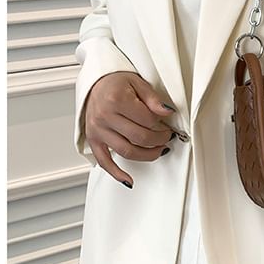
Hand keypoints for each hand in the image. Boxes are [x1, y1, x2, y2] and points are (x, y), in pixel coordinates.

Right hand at [83, 71, 176, 186]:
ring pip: (127, 151)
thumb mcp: (138, 83)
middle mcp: (104, 116)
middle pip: (139, 137)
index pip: (148, 120)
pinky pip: (104, 161)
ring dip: (147, 155)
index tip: (169, 126)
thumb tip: (167, 113)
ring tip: (159, 151)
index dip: (163, 125)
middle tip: (167, 138)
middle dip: (159, 140)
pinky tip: (129, 180)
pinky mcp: (93, 140)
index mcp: (116, 100)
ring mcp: (98, 130)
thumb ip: (153, 99)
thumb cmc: (116, 83)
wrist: (95, 83)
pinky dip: (116, 173)